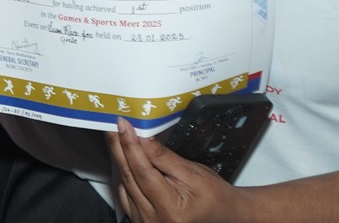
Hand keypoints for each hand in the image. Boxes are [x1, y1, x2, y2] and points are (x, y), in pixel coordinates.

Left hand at [110, 119, 240, 221]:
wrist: (224, 214)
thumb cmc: (214, 196)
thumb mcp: (192, 172)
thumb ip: (163, 156)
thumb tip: (141, 136)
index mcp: (171, 210)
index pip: (143, 171)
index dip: (130, 146)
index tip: (123, 125)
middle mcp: (155, 220)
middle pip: (130, 177)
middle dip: (120, 148)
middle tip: (114, 125)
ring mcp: (146, 222)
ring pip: (124, 183)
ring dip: (121, 160)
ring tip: (119, 138)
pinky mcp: (140, 220)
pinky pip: (125, 193)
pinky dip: (125, 175)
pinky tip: (126, 159)